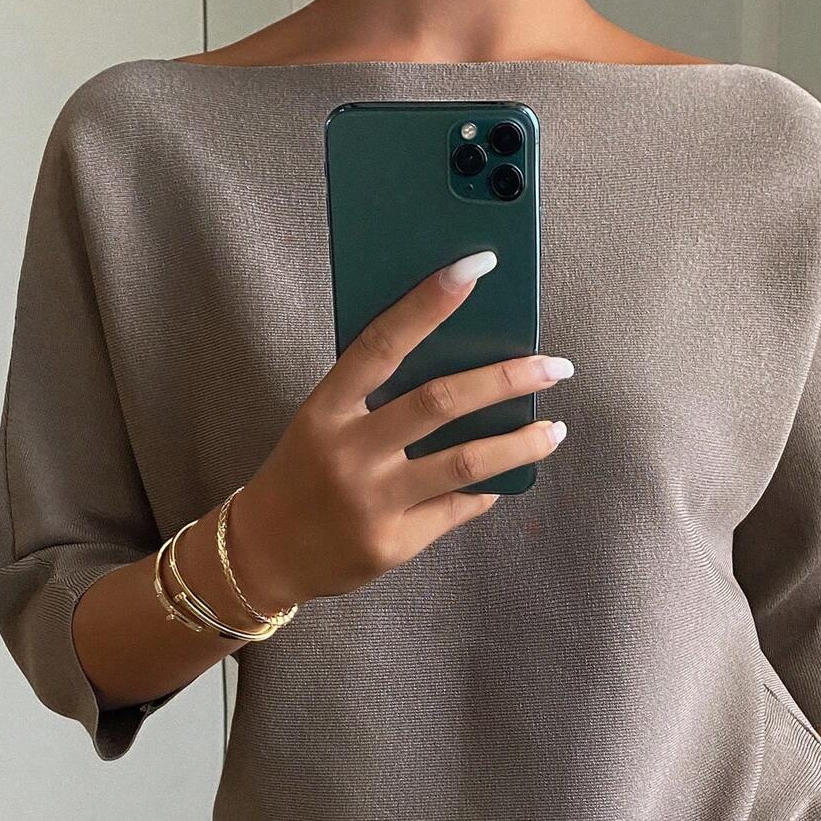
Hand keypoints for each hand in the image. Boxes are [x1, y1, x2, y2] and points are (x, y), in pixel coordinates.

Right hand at [231, 249, 573, 610]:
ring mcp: (372, 503)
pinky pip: (457, 510)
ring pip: (465, 463)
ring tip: (555, 430)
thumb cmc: (302, 476)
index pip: (382, 342)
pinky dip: (489, 490)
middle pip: (441, 402)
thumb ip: (373, 396)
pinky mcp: (392, 545)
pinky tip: (510, 476)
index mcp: (325, 410)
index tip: (477, 266)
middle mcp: (349, 453)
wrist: (265, 555)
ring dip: (520, 443)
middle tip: (555, 367)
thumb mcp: (322, 424)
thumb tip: (459, 359)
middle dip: (508, 379)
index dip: (429, 301)